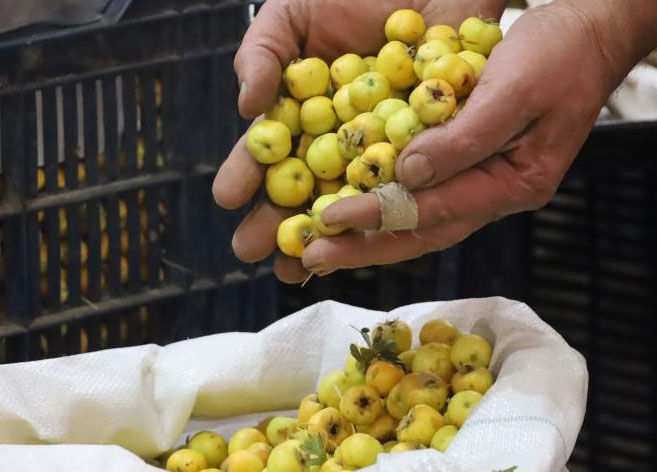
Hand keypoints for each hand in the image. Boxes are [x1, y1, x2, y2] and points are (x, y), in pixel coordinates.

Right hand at [212, 0, 516, 282]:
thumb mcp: (291, 13)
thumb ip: (261, 53)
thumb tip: (247, 109)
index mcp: (299, 114)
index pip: (267, 152)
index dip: (247, 174)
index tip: (228, 197)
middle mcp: (337, 139)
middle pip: (303, 187)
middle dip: (276, 221)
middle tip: (253, 251)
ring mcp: (381, 147)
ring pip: (352, 197)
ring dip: (328, 233)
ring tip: (305, 262)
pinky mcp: (429, 147)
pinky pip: (410, 182)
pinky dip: (394, 208)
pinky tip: (376, 234)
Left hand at [302, 2, 617, 277]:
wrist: (589, 32)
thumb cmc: (561, 54)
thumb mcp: (514, 89)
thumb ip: (464, 138)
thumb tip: (407, 175)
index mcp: (514, 183)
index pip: (435, 211)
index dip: (379, 217)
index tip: (329, 220)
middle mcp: (497, 194)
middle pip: (423, 231)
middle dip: (365, 246)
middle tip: (312, 256)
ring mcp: (485, 182)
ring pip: (420, 219)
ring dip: (371, 234)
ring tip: (323, 246)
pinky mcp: (472, 163)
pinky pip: (423, 192)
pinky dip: (385, 202)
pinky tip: (352, 206)